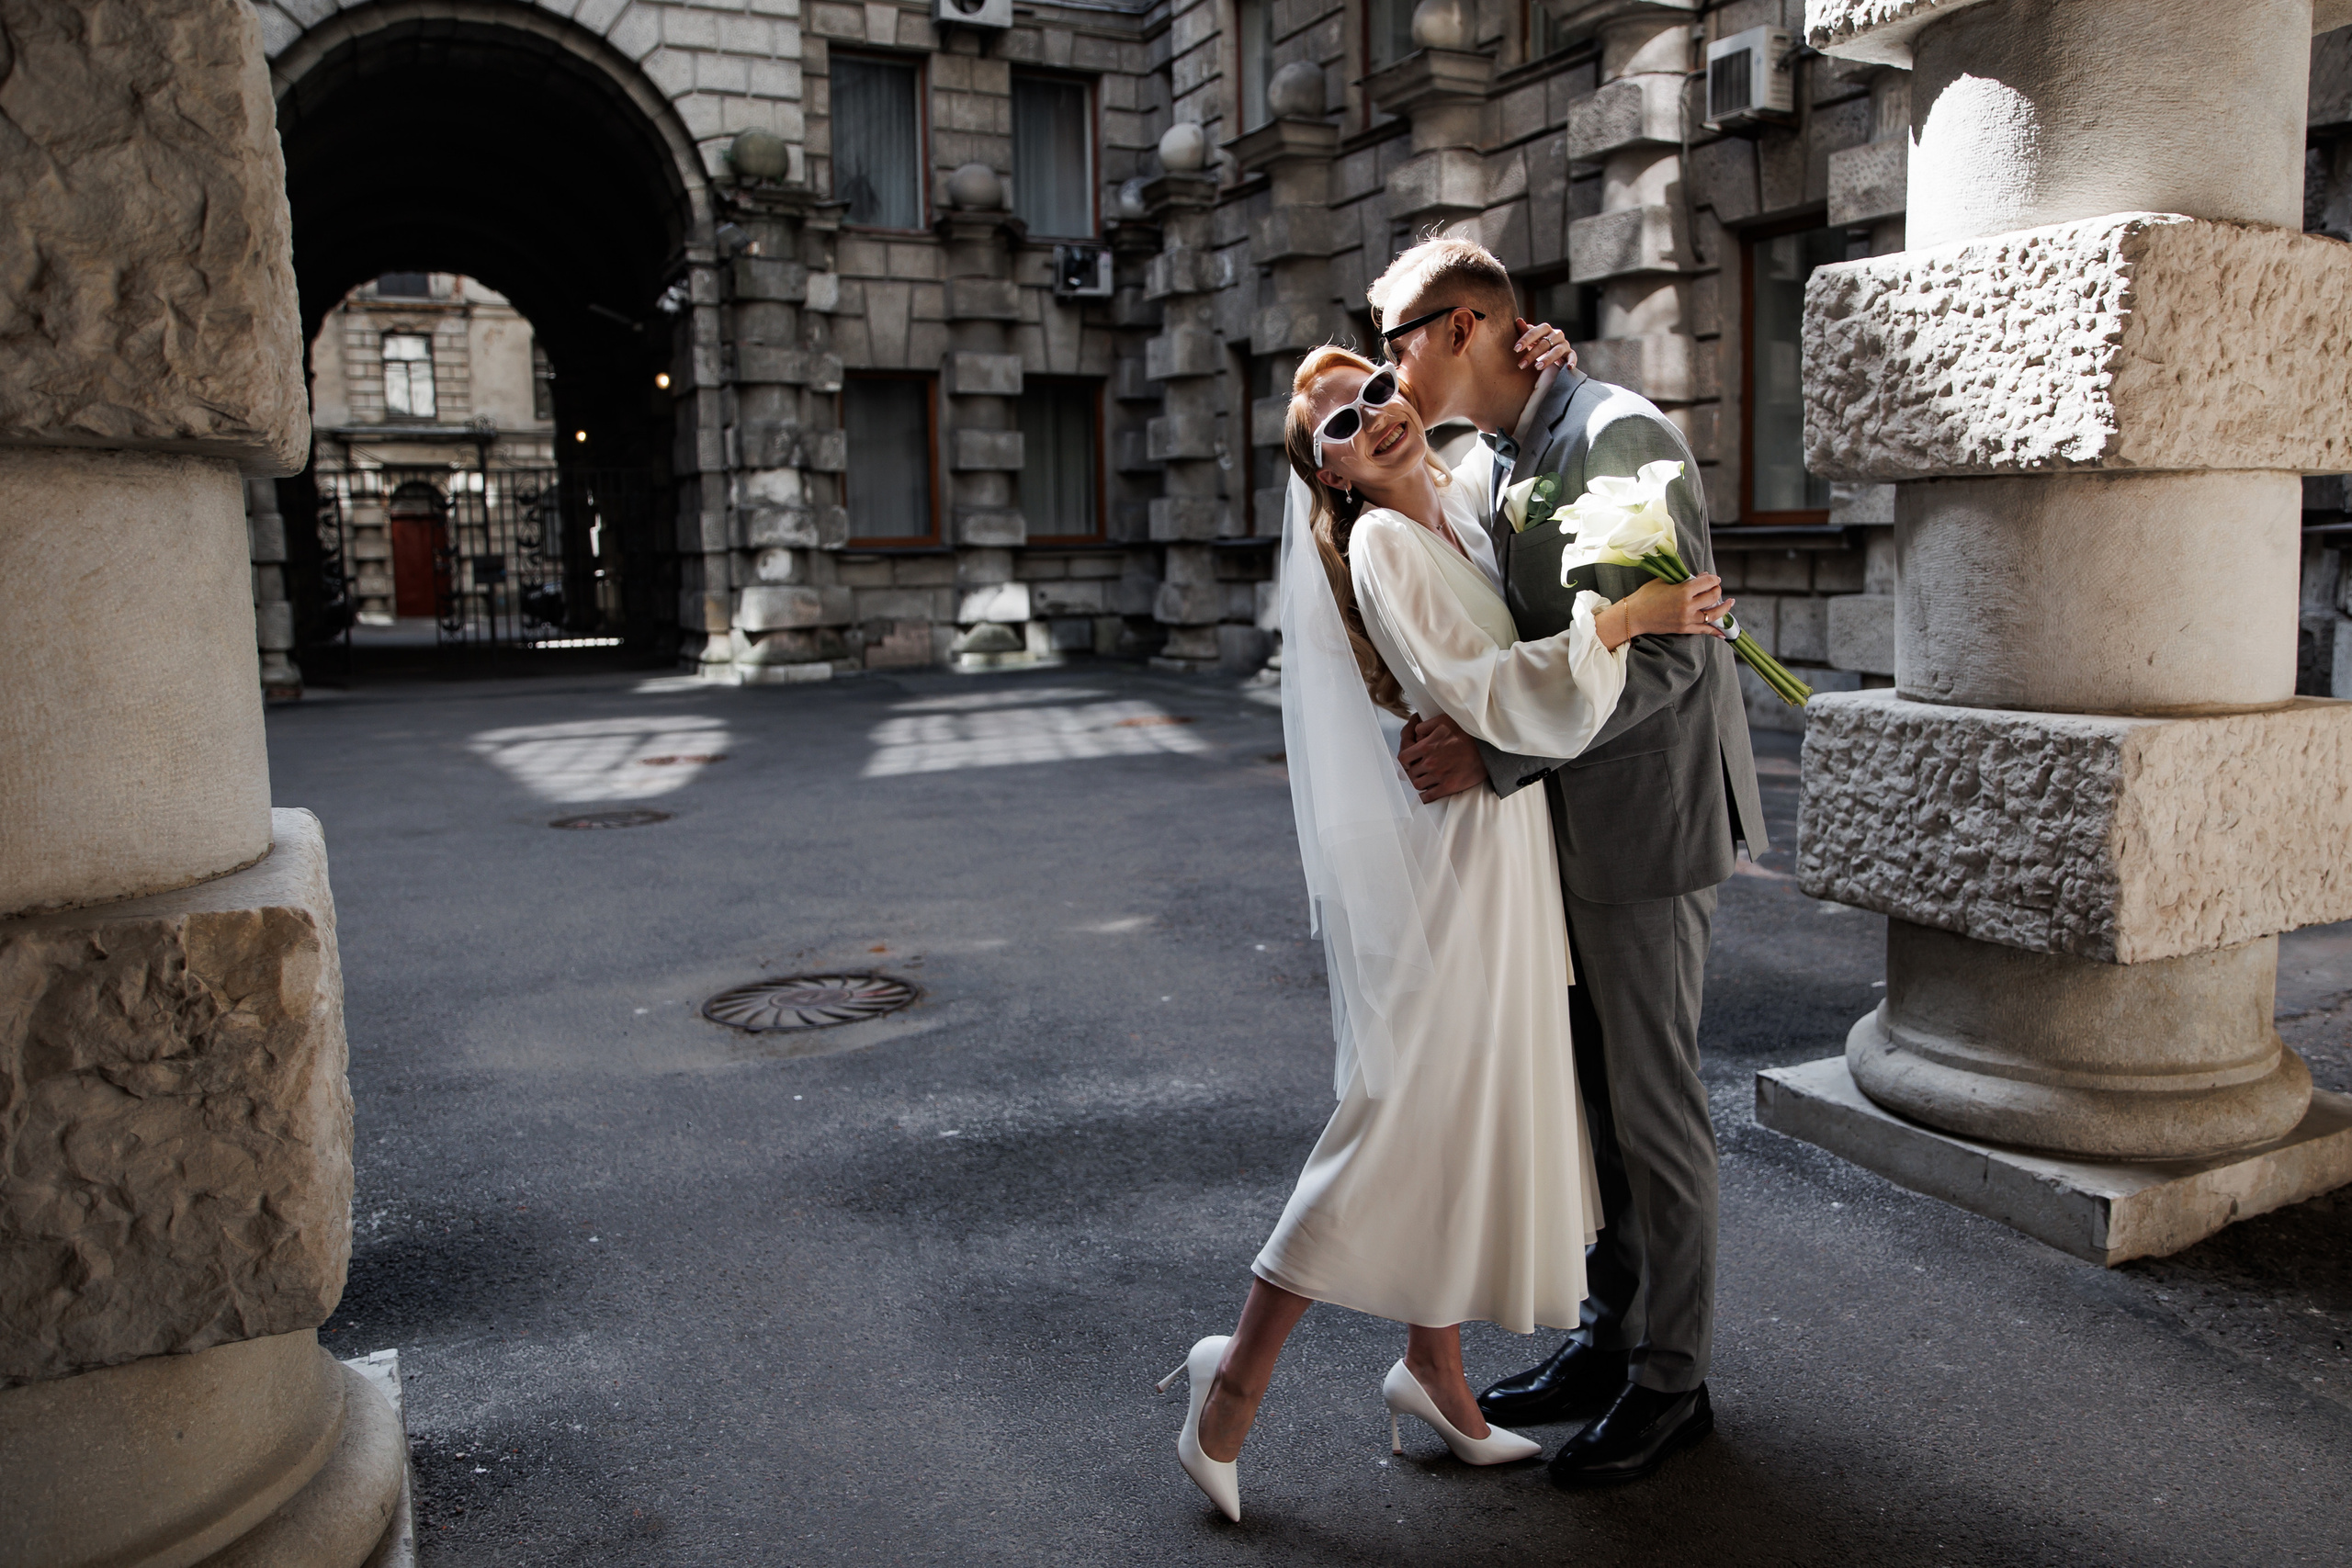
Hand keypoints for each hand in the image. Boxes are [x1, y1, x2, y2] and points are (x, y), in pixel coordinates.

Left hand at [1398, 712, 1486, 802]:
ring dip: (1419, 781)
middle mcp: (1430, 762)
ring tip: (1424, 778)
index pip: (1403, 757)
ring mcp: (1439, 776)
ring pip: (1417, 784)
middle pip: (1410, 771)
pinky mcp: (1449, 786)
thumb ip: (1425, 726)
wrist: (1488, 748)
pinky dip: (1425, 796)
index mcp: (1426, 747)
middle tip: (1418, 768)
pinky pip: (1429, 796)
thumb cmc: (1467, 732)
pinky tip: (1426, 793)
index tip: (1410, 759)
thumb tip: (1415, 733)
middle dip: (1413, 769)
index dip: (1405, 759)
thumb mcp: (1444, 721)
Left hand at [1513, 317, 1577, 373]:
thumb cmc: (1538, 342)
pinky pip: (1572, 356)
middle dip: (1532, 355)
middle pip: (1544, 344)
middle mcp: (1556, 334)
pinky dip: (1572, 361)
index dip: (1525, 340)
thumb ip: (1524, 330)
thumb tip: (1518, 320)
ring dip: (1547, 359)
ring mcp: (1564, 344)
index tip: (1515, 349)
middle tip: (1521, 365)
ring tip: (1537, 367)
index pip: (1534, 332)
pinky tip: (1569, 367)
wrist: (1551, 349)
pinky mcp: (1570, 353)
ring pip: (1556, 351)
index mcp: (1545, 329)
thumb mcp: (1531, 337)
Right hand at [1604, 574, 1733, 647]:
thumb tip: (1703, 576)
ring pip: (1713, 614)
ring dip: (1723, 608)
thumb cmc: (1646, 595)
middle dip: (1717, 591)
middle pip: (1713, 597)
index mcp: (1683, 591)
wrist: (1634, 616)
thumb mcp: (1664, 581)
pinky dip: (1716, 631)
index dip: (1714, 579)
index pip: (1707, 583)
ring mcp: (1687, 619)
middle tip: (1716, 588)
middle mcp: (1688, 606)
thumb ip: (1685, 578)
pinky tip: (1724, 632)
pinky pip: (1705, 630)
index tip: (1715, 578)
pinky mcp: (1684, 629)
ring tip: (1729, 603)